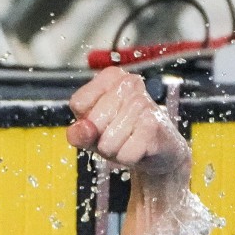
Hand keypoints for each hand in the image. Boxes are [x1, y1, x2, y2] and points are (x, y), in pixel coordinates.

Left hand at [66, 67, 189, 178]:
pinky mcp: (154, 124)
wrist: (156, 148)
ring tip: (128, 140)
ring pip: (107, 142)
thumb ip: (78, 133)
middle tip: (115, 134)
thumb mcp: (91, 133)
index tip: (99, 120)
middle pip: (93, 123)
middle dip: (99, 139)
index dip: (84, 122)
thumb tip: (83, 128)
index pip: (78, 103)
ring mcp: (144, 102)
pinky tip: (140, 147)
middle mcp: (129, 83)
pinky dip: (127, 157)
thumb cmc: (119, 134)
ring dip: (114, 150)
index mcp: (110, 77)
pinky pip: (125, 154)